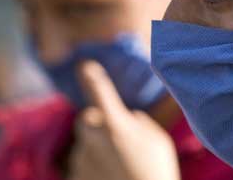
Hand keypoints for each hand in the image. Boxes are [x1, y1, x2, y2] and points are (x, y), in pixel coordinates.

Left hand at [68, 61, 180, 179]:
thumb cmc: (156, 172)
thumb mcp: (158, 141)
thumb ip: (139, 123)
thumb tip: (129, 119)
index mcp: (116, 125)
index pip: (101, 93)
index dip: (94, 78)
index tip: (85, 65)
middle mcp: (93, 139)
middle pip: (88, 120)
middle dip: (98, 124)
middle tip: (118, 139)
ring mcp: (81, 160)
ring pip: (87, 146)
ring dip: (99, 150)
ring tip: (122, 168)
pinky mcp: (74, 177)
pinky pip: (84, 166)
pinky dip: (95, 170)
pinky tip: (112, 178)